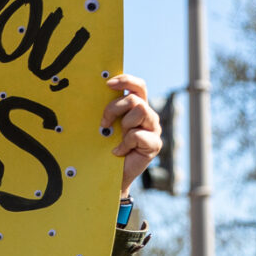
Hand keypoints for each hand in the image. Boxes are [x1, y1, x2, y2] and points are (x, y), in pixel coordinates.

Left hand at [101, 74, 160, 197]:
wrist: (111, 174)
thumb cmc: (106, 146)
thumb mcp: (106, 124)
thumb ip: (109, 109)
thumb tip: (100, 91)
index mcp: (138, 107)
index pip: (138, 86)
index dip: (126, 81)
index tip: (108, 84)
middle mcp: (148, 115)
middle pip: (135, 99)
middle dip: (114, 109)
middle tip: (104, 124)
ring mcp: (154, 129)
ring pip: (140, 111)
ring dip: (123, 126)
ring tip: (117, 139)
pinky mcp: (155, 144)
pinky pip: (138, 135)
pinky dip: (124, 144)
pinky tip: (119, 151)